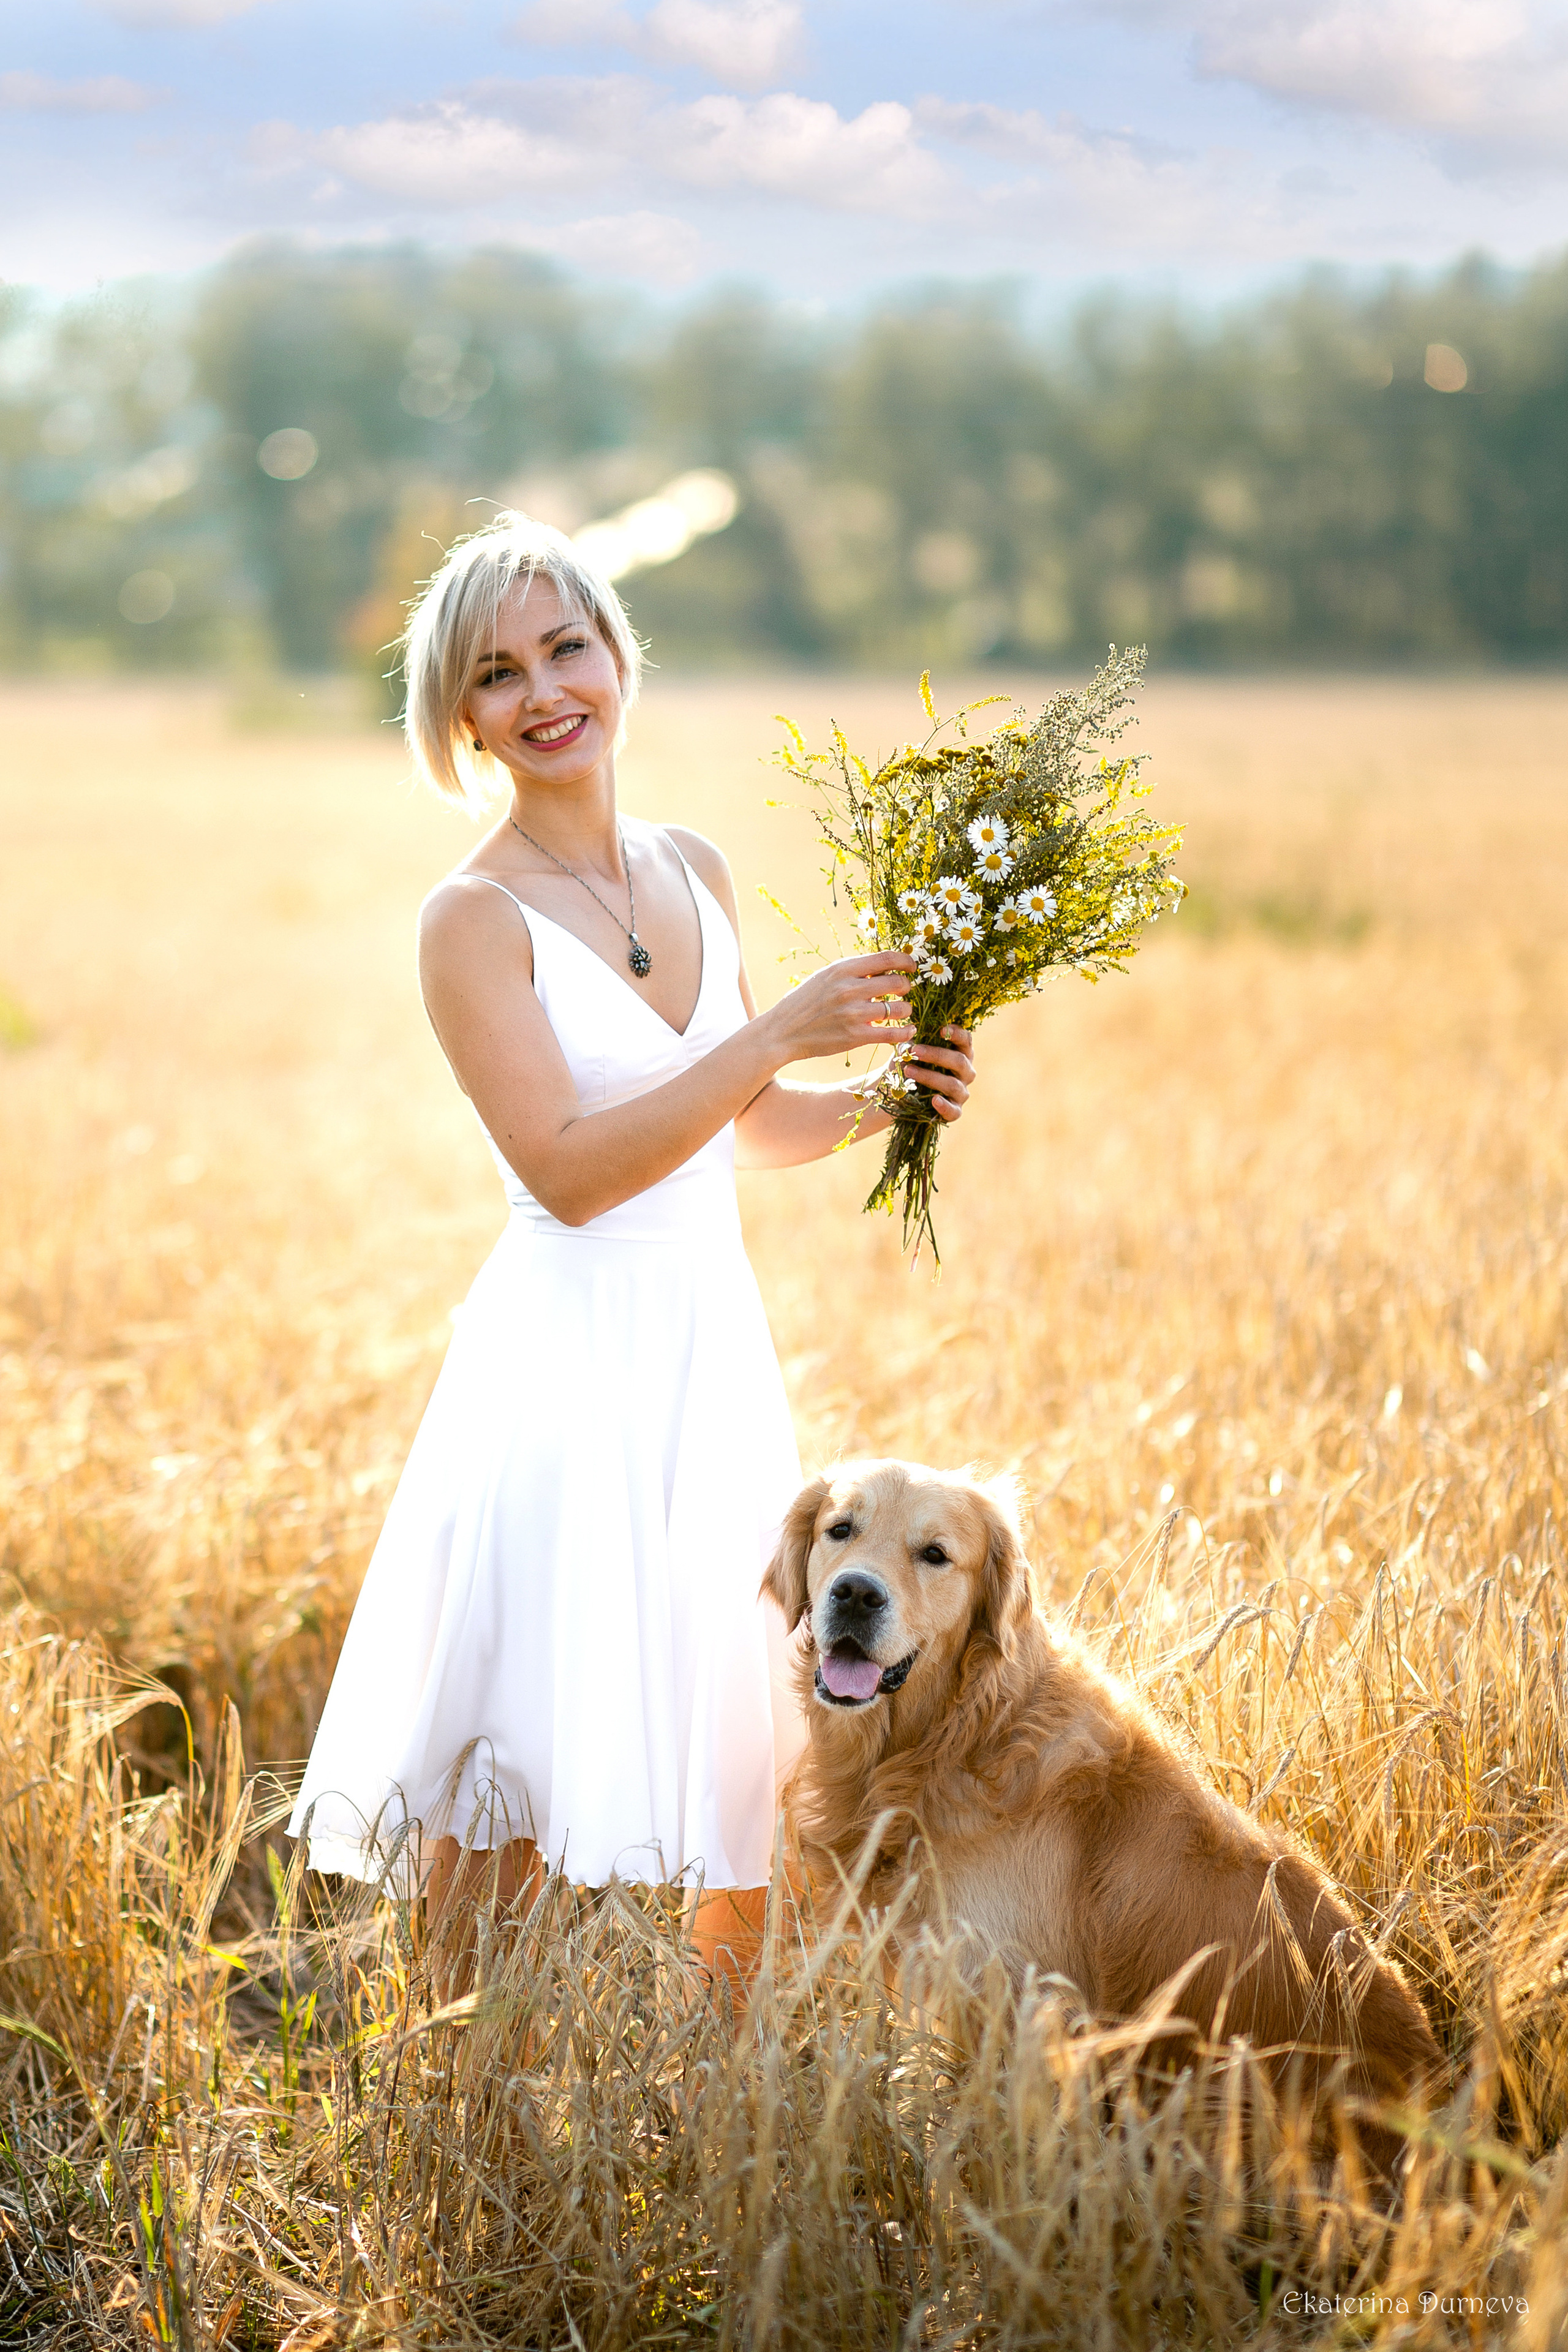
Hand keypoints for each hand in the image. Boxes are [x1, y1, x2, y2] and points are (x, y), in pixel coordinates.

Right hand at [758, 952, 915, 1064]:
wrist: (782, 1032)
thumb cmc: (804, 1002)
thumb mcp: (825, 977)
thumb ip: (852, 971)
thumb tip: (884, 965)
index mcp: (843, 969)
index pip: (886, 958)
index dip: (906, 961)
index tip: (911, 967)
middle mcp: (850, 989)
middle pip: (897, 982)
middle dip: (906, 987)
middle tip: (903, 992)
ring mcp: (854, 1014)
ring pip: (899, 1008)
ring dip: (906, 1010)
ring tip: (902, 1012)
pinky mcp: (856, 1037)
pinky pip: (893, 1034)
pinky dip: (905, 1032)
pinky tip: (908, 1031)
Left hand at [904, 1025, 974, 1121]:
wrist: (902, 1093)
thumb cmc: (912, 1065)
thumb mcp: (911, 1052)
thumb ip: (912, 1044)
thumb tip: (907, 1042)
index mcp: (961, 1053)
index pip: (966, 1040)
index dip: (957, 1034)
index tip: (941, 1030)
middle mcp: (966, 1072)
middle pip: (959, 1061)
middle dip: (936, 1055)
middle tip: (914, 1051)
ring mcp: (962, 1092)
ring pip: (953, 1084)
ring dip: (930, 1077)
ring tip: (908, 1071)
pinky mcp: (955, 1111)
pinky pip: (954, 1111)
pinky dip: (945, 1106)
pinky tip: (934, 1100)